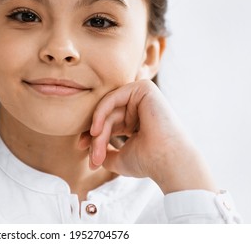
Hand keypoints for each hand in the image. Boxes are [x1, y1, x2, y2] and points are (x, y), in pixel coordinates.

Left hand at [86, 80, 216, 193]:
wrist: (167, 162)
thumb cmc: (148, 162)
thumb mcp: (119, 157)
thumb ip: (104, 150)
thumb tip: (89, 149)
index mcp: (136, 120)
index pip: (107, 121)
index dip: (93, 135)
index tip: (82, 149)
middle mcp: (139, 106)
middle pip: (107, 115)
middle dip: (95, 137)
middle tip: (92, 158)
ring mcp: (142, 95)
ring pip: (108, 108)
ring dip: (98, 131)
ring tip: (96, 151)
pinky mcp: (144, 88)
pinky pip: (112, 97)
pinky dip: (100, 113)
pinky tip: (96, 130)